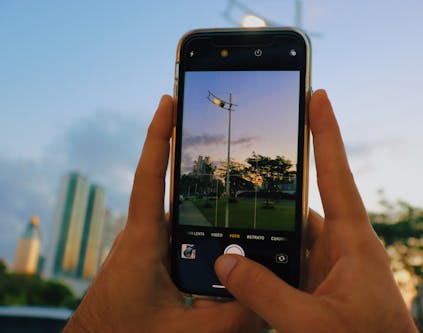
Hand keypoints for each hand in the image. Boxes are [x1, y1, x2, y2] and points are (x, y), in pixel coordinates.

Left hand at [63, 96, 261, 332]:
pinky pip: (173, 230)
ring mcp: (143, 245)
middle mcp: (141, 235)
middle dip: (188, 157)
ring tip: (230, 181)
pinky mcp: (147, 257)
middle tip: (217, 131)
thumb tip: (271, 304)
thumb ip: (231, 320)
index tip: (166, 102)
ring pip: (174, 211)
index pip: (149, 177)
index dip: (157, 136)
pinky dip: (194, 223)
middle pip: (167, 186)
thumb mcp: (184, 332)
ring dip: (195, 194)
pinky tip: (217, 234)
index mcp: (143, 242)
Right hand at [214, 90, 418, 332]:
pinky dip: (266, 268)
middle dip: (270, 202)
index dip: (325, 132)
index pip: (335, 174)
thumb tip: (224, 260)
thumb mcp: (309, 323)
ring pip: (288, 242)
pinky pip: (288, 266)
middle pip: (299, 210)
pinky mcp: (320, 287)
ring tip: (227, 238)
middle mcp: (341, 248)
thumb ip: (263, 292)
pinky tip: (241, 272)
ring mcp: (329, 268)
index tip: (317, 95)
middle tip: (237, 182)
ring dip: (263, 243)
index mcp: (353, 242)